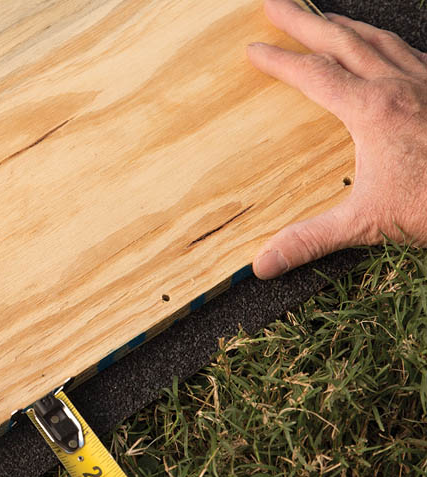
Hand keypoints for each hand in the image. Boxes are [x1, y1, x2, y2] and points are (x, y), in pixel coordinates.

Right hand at [246, 0, 426, 278]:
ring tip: (323, 17)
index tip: (254, 50)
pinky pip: (408, 51)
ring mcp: (426, 80)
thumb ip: (310, 240)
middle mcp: (400, 84)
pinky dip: (383, 41)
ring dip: (344, 24)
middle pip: (342, 40)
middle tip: (275, 4)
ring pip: (378, 38)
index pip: (314, 75)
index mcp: (373, 109)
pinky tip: (382, 47)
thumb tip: (263, 264)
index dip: (279, 61)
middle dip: (303, 20)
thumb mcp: (367, 224)